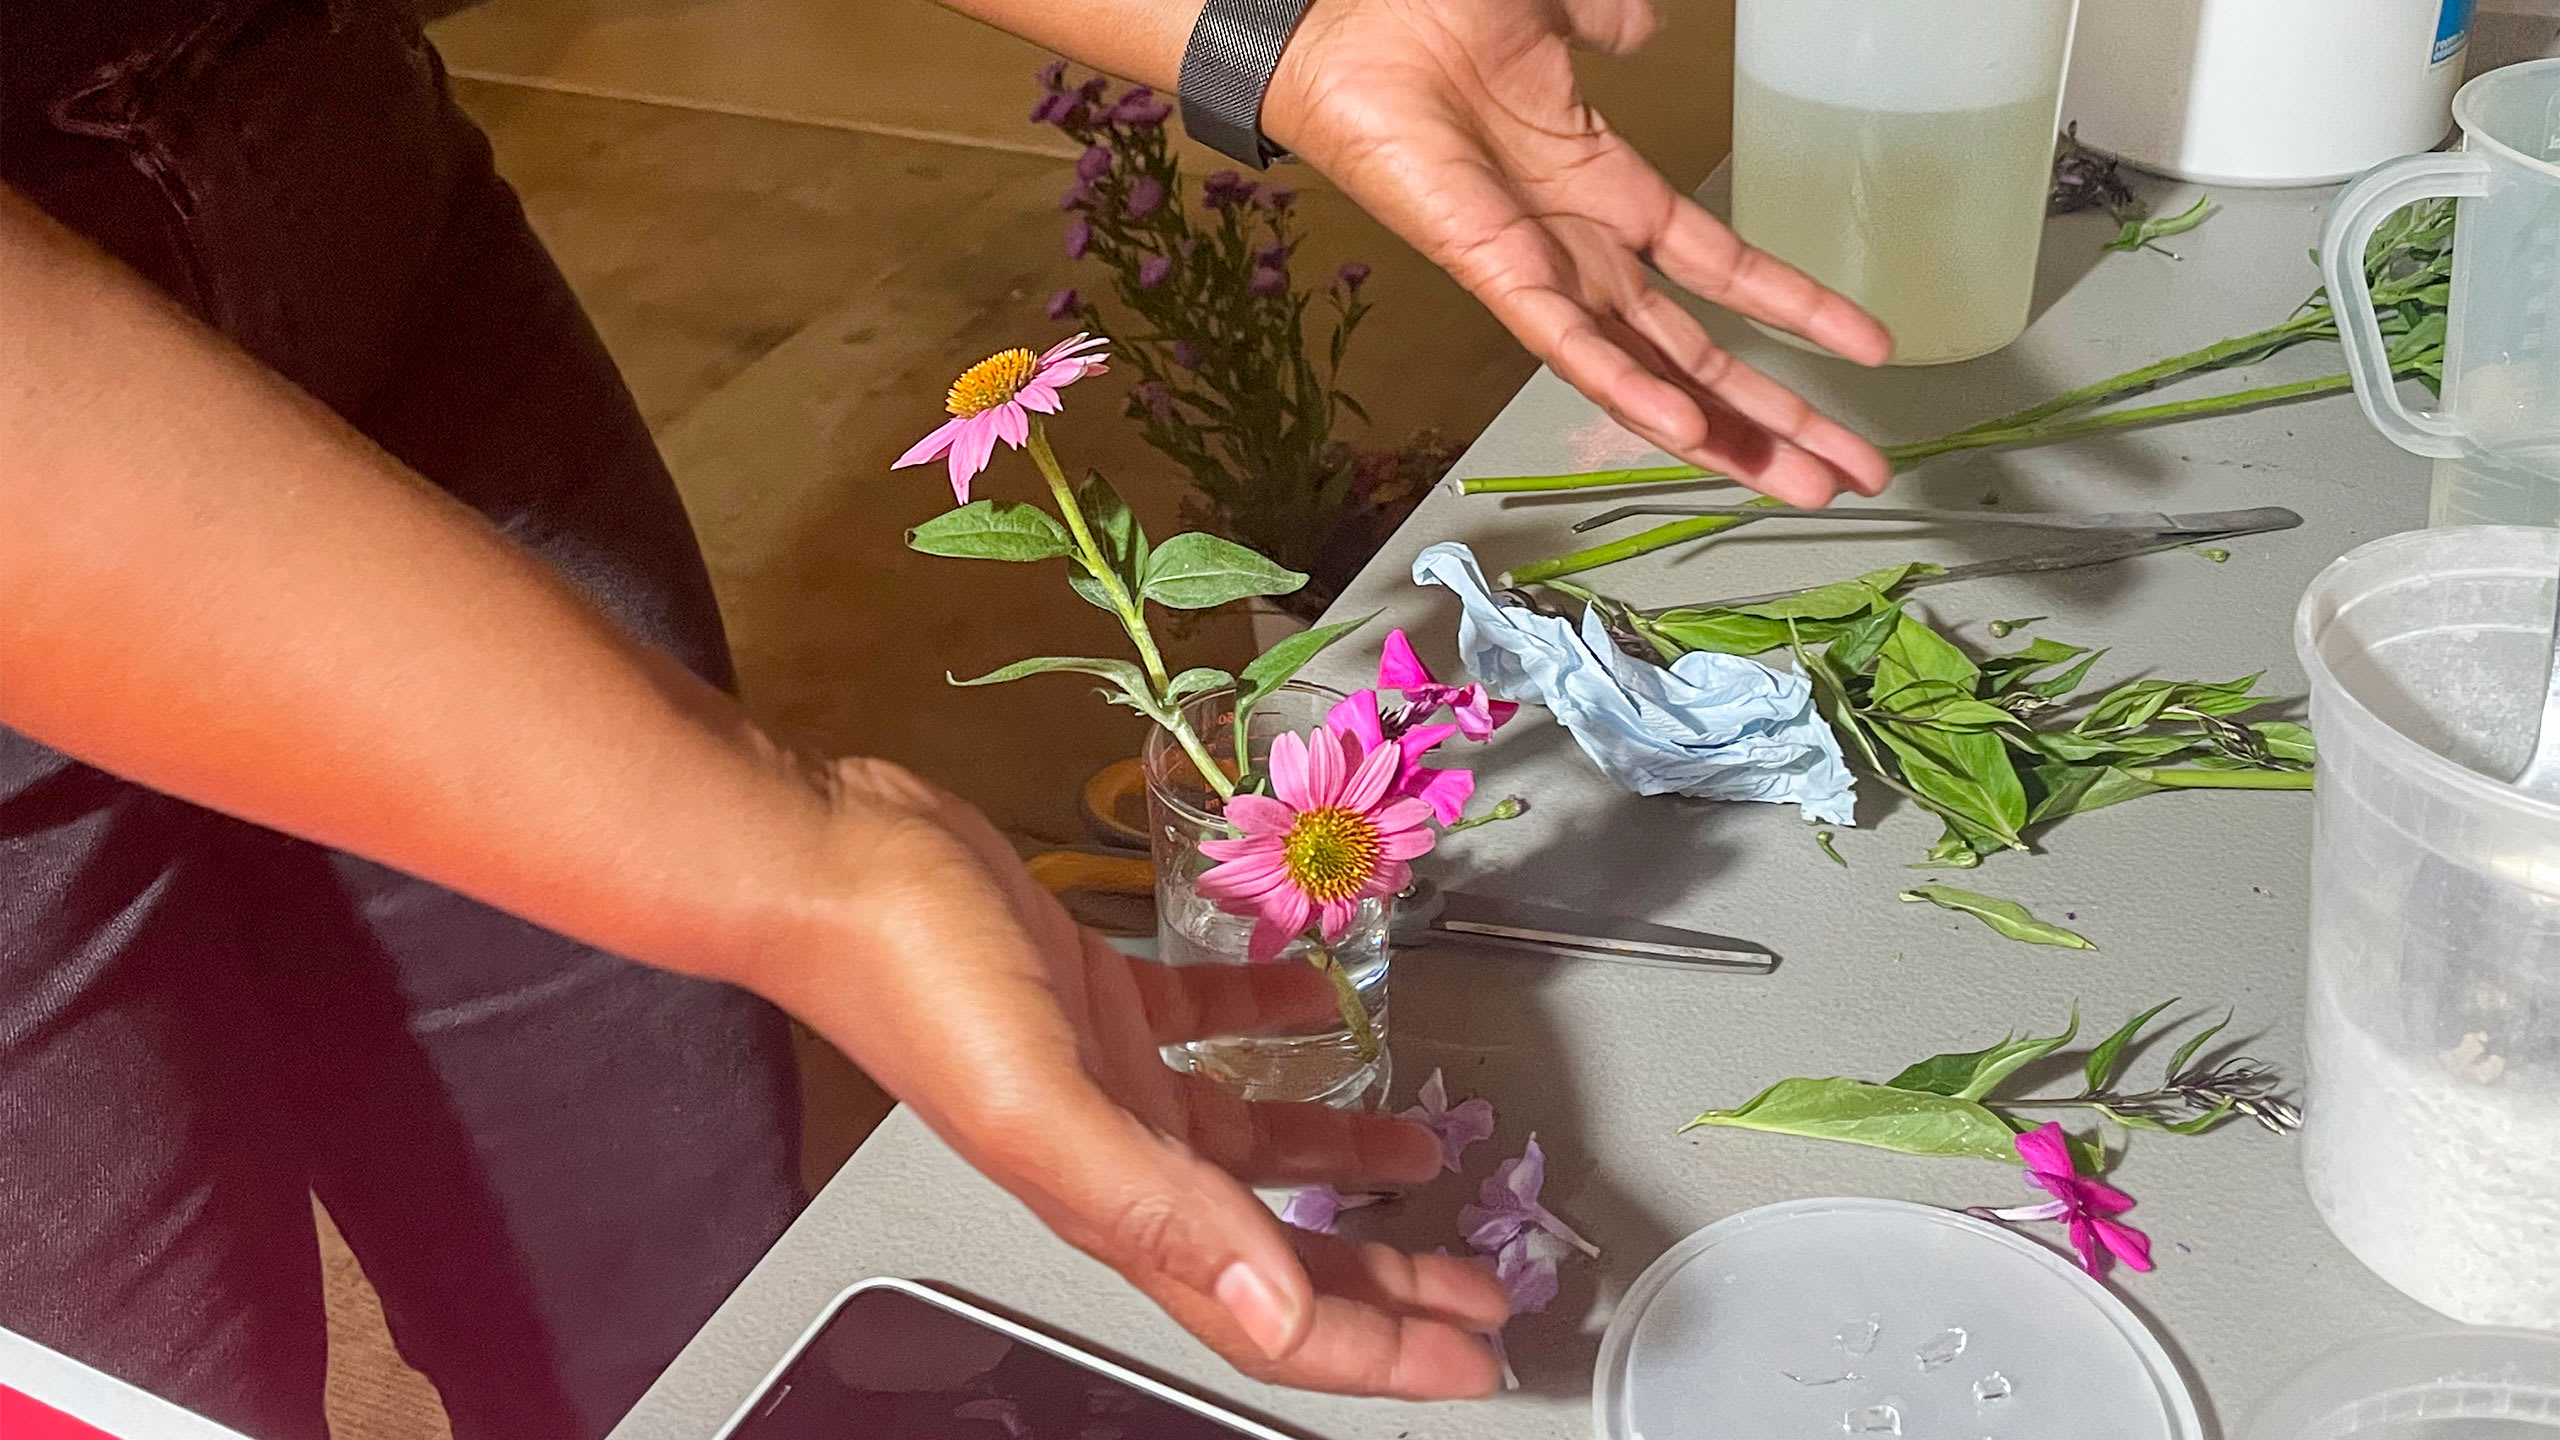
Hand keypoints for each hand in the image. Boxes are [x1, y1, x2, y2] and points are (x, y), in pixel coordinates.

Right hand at [774, 759, 1511, 1397]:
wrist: (834, 858)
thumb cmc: (915, 973)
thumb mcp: (1044, 1103)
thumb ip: (1158, 1207)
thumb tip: (1274, 1307)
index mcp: (1110, 1202)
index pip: (1263, 1311)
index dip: (1372, 1347)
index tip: (1472, 1356)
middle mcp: (1116, 1154)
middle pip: (1276, 1248)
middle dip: (1386, 1277)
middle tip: (1486, 1283)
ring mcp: (1108, 1075)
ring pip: (1250, 1148)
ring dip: (1343, 1161)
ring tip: (1428, 1151)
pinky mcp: (1100, 994)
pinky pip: (1208, 1028)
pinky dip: (1274, 1025)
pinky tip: (1322, 1006)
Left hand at [1263, 0, 1894, 504]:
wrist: (1343, 17)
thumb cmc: (1427, 18)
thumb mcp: (1556, 15)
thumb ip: (1609, 25)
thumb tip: (1644, 29)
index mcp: (1601, 190)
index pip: (1719, 268)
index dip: (1793, 306)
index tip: (1868, 350)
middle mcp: (1577, 247)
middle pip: (1697, 351)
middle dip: (1774, 414)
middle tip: (1851, 470)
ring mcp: (1537, 268)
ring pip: (1649, 371)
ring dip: (1725, 432)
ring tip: (1799, 482)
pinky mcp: (1489, 271)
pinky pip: (1568, 344)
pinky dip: (1624, 387)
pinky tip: (1681, 433)